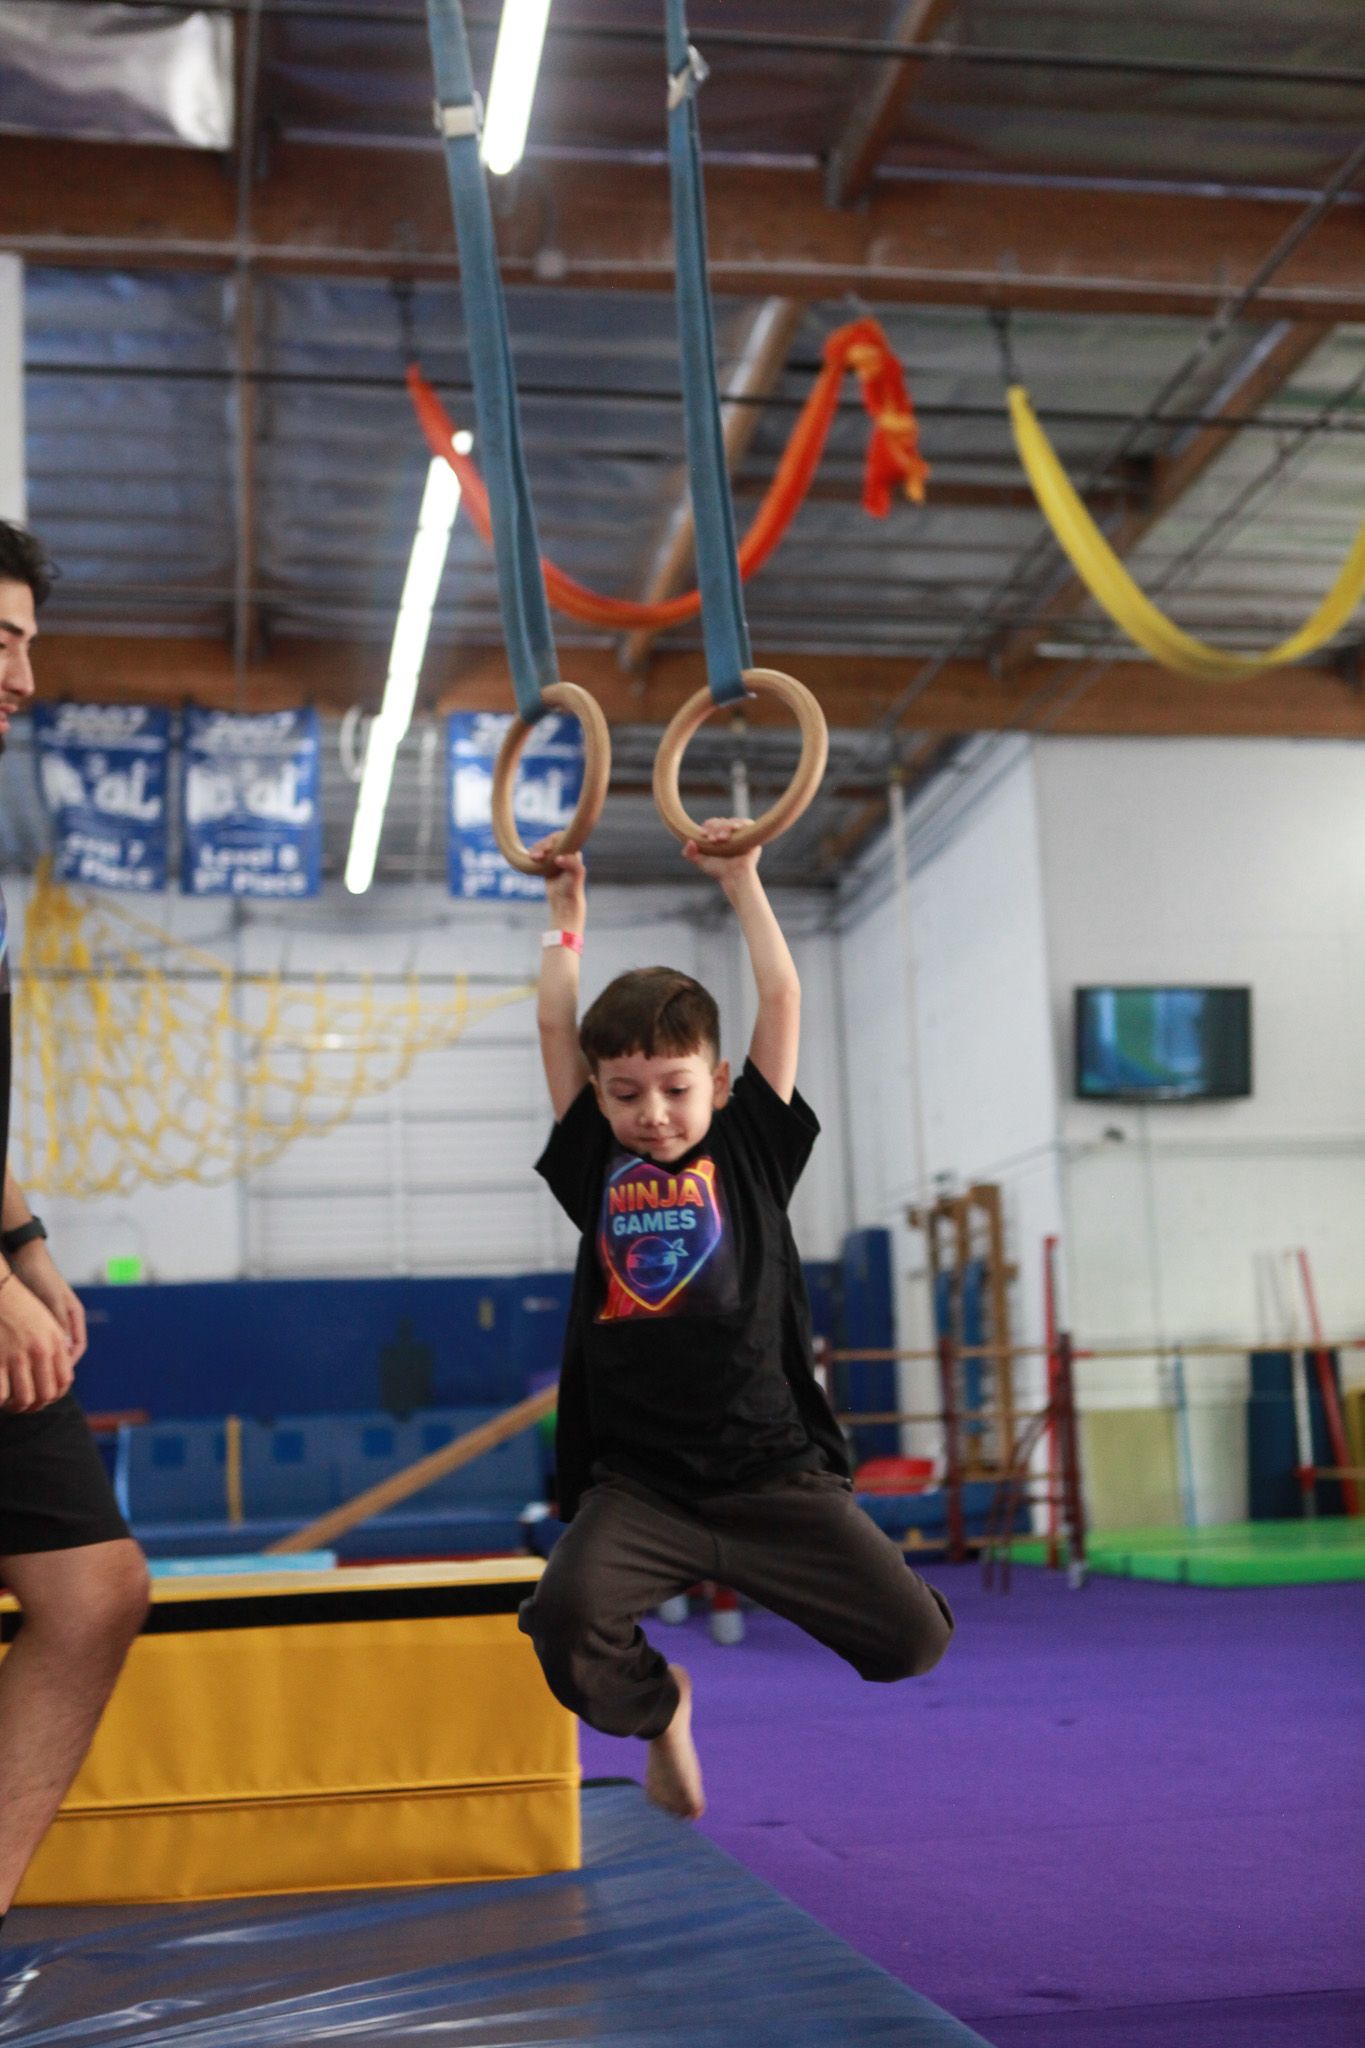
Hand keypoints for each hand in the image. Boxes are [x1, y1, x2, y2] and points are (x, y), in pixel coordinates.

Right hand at [0, 1269, 76, 1413]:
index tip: (44, 1398)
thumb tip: (65, 1374)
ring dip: (17, 1407)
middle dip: (36, 1406)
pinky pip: (1, 1393)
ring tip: (10, 1405)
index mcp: (55, 1342)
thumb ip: (57, 1346)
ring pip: (24, 1398)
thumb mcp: (48, 1321)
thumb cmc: (21, 1303)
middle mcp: (40, 1351)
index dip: (55, 1395)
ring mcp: (17, 1356)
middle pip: (45, 1394)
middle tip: (25, 1406)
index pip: (64, 1381)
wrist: (0, 1289)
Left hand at [12, 1241, 87, 1365]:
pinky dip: (33, 1348)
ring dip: (43, 1357)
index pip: (78, 1346)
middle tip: (41, 1376)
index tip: (55, 1374)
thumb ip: (60, 1324)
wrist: (27, 1258)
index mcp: (74, 1315)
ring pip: (51, 1345)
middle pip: (65, 1349)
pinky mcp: (37, 1317)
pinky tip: (21, 1354)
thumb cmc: (42, 1277)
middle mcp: (65, 1319)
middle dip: (55, 1364)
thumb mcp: (52, 1300)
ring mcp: (51, 1318)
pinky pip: (39, 1338)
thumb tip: (68, 1351)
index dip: (69, 1362)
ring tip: (30, 1369)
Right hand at [532, 840, 586, 928]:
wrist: (564, 901)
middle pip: (550, 842)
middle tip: (536, 857)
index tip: (547, 850)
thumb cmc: (572, 888)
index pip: (561, 838)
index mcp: (573, 851)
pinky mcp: (546, 865)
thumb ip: (571, 864)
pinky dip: (532, 855)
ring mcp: (554, 858)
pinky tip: (529, 859)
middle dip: (542, 846)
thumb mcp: (575, 876)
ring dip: (536, 850)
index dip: (552, 840)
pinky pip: (537, 856)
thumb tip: (559, 858)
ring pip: (542, 848)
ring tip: (532, 858)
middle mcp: (564, 852)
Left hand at [683, 817, 759, 885]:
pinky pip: (747, 823)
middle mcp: (729, 833)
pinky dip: (741, 823)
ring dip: (726, 827)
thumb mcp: (700, 861)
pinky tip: (736, 829)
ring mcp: (740, 833)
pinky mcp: (752, 835)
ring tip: (723, 839)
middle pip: (721, 821)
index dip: (708, 828)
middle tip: (714, 840)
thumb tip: (690, 842)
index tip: (705, 836)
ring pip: (732, 821)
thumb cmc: (718, 871)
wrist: (734, 877)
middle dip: (716, 828)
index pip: (711, 823)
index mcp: (717, 835)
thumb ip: (689, 853)